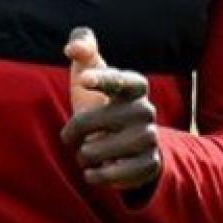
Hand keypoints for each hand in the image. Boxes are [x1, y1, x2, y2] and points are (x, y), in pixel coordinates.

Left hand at [60, 26, 161, 191]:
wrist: (122, 144)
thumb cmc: (98, 101)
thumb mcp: (91, 72)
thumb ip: (83, 48)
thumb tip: (73, 47)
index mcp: (134, 85)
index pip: (119, 80)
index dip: (102, 78)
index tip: (84, 79)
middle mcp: (146, 110)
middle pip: (88, 121)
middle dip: (73, 131)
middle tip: (76, 134)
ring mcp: (149, 138)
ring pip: (94, 151)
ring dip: (84, 155)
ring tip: (92, 152)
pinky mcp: (148, 165)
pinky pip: (109, 175)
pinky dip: (95, 175)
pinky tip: (96, 170)